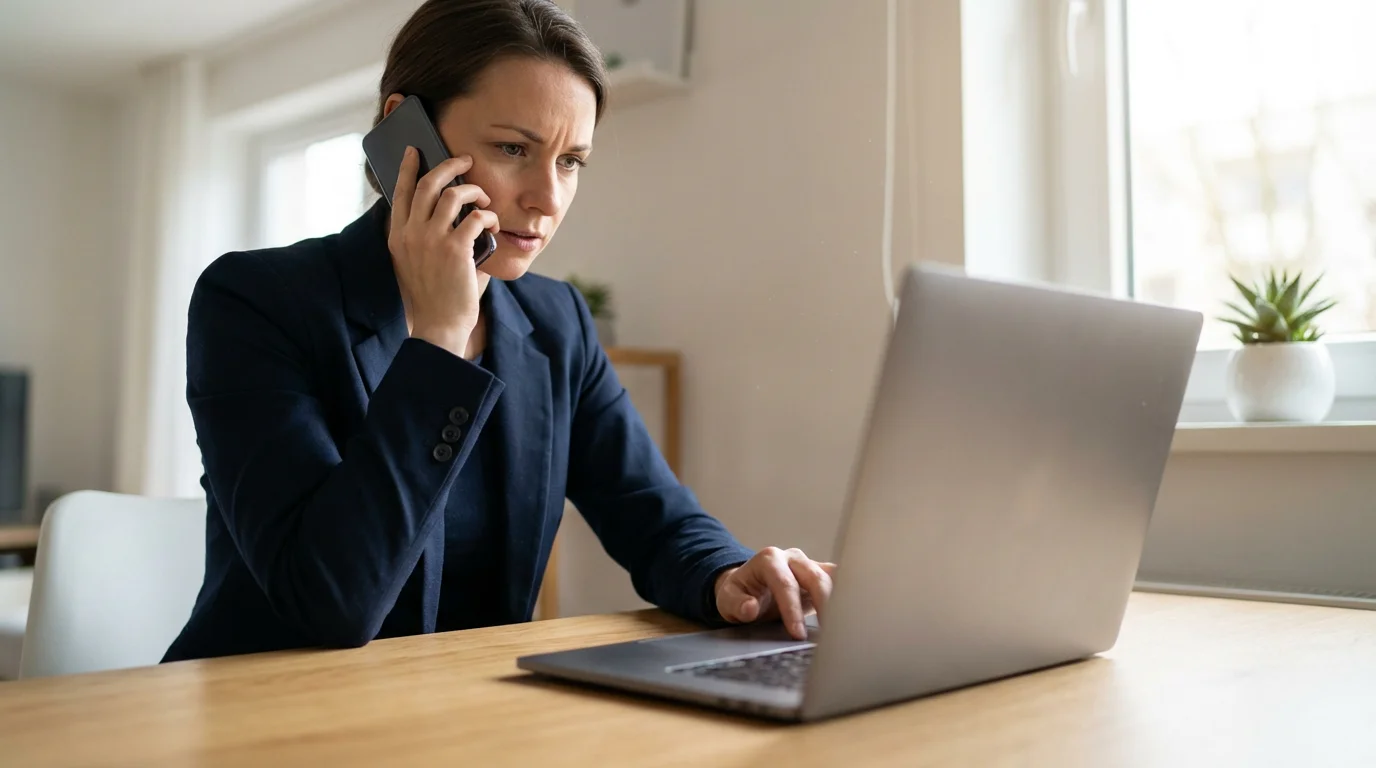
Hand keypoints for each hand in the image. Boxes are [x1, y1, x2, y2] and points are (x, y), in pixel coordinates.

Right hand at [387, 147, 499, 356]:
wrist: (439, 324)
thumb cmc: (434, 295)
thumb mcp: (416, 262)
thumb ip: (423, 236)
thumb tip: (447, 207)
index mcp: (397, 236)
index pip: (400, 192)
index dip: (407, 168)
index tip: (414, 151)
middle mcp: (410, 234)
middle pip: (427, 184)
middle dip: (449, 166)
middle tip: (466, 160)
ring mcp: (431, 240)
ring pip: (454, 195)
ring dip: (475, 191)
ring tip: (485, 199)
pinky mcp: (455, 249)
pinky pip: (476, 217)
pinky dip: (488, 216)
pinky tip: (492, 222)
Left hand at [713, 547, 835, 640]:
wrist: (749, 587)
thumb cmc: (739, 593)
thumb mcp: (727, 600)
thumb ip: (737, 604)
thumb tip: (750, 608)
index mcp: (768, 560)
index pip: (785, 583)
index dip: (792, 609)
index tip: (797, 633)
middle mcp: (792, 558)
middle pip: (815, 577)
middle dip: (823, 605)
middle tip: (827, 633)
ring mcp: (809, 564)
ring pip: (832, 578)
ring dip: (839, 601)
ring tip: (844, 626)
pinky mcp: (820, 575)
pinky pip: (839, 581)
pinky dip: (846, 596)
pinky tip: (852, 614)